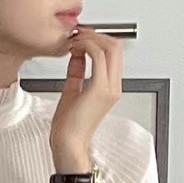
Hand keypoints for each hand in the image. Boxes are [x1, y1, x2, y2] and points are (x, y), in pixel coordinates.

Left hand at [50, 25, 123, 167]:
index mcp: (110, 88)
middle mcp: (113, 87)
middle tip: (79, 35)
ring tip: (75, 40)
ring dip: (91, 38)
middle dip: (96, 35)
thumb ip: (77, 70)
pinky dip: (86, 46)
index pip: (113, 53)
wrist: (67, 145)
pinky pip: (97, 56)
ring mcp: (109, 88)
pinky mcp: (99, 89)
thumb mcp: (73, 90)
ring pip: (110, 47)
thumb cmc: (68, 127)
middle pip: (116, 46)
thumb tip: (76, 54)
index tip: (81, 37)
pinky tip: (74, 47)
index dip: (98, 39)